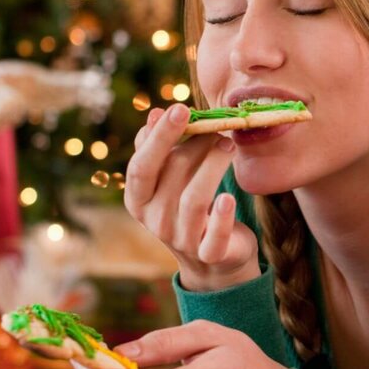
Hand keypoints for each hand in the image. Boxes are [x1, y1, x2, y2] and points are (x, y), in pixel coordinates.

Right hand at [126, 104, 259, 291]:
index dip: (160, 137)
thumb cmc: (187, 206)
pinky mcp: (210, 254)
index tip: (180, 109)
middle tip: (217, 125)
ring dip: (212, 167)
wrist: (212, 259)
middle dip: (194, 145)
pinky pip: (215, 237)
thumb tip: (154, 113)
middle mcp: (155, 221)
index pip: (141, 166)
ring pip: (194, 200)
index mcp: (139, 200)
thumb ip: (160, 148)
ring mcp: (182, 240)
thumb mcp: (169, 179)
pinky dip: (222, 217)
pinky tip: (229, 198)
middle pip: (172, 176)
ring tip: (229, 144)